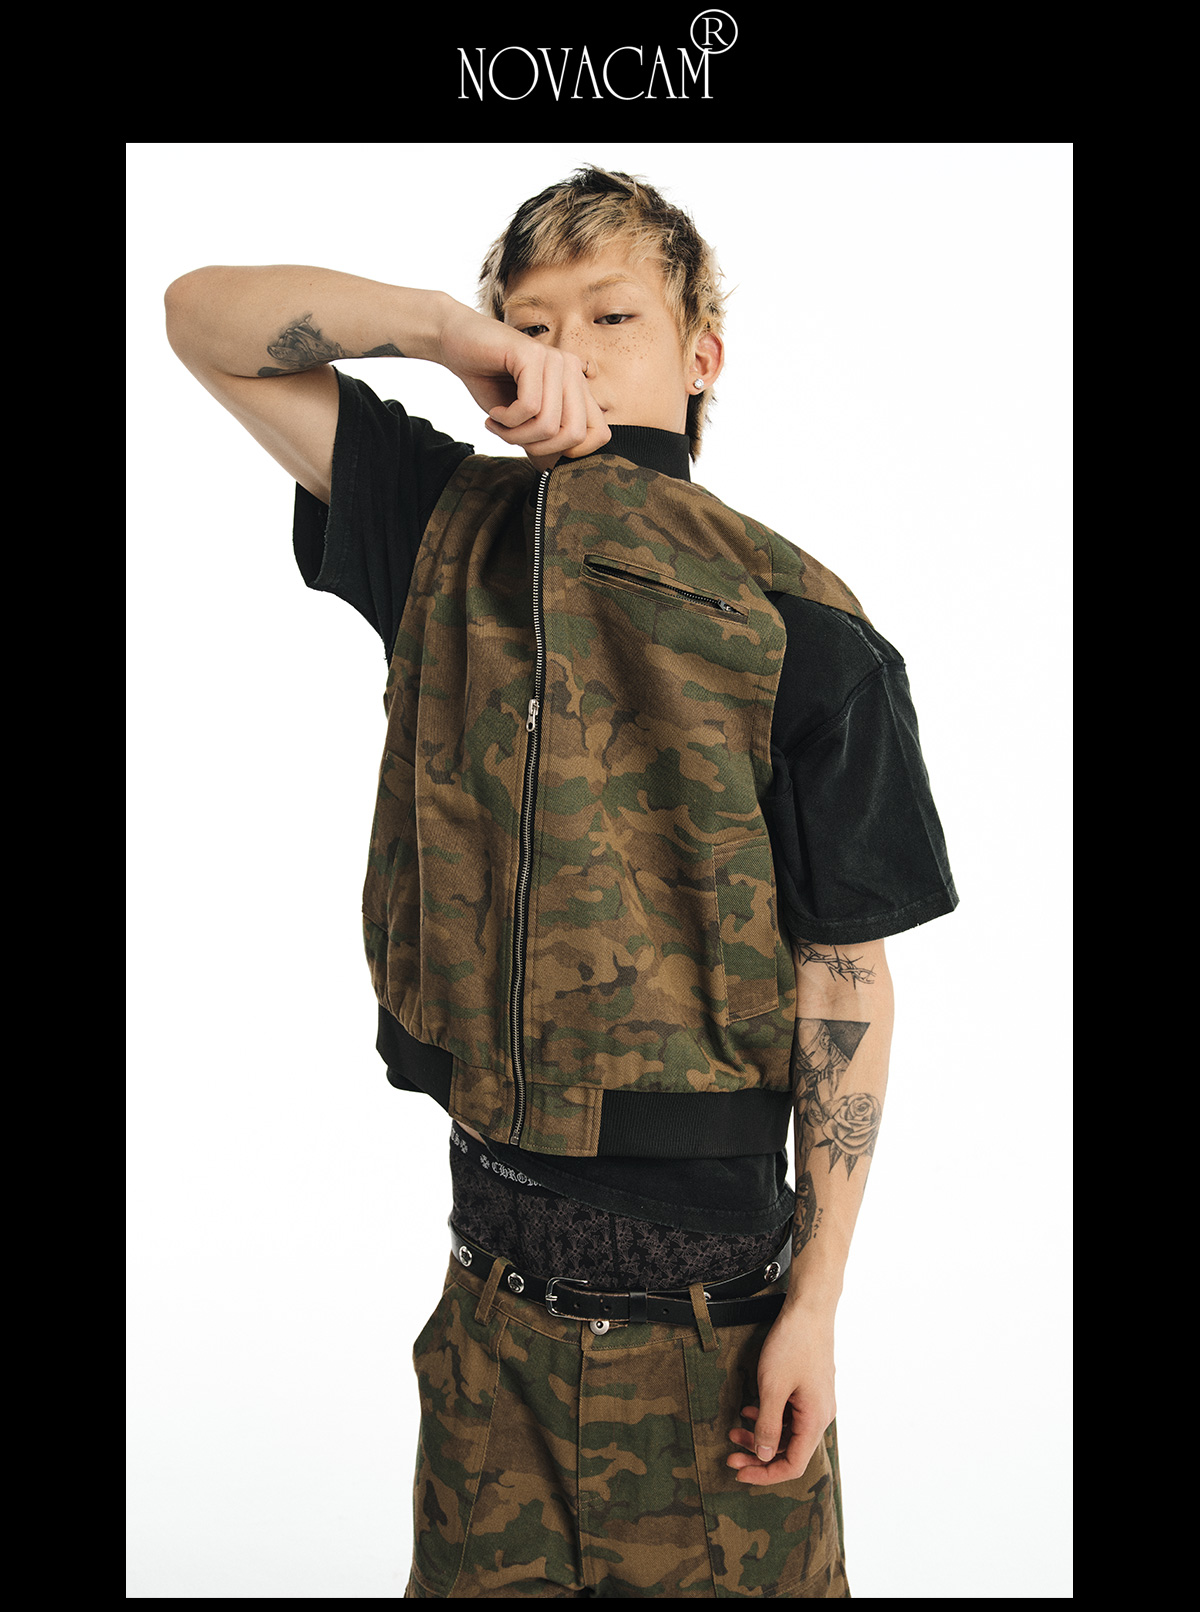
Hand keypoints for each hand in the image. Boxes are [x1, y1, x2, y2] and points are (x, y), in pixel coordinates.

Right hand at [436, 302, 610, 470]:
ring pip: (549, 424)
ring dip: (515, 435)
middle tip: (512, 438)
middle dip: (539, 448)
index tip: (537, 447)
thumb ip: (546, 437)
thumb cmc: (490, 383)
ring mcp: (555, 360)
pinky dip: (506, 420)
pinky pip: (529, 407)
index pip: (599, 434)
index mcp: (576, 386)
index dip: (570, 453)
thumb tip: (557, 469)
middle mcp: (572, 371)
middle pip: (575, 434)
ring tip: (498, 424)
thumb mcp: (523, 418)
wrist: (456, 342)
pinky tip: (494, 413)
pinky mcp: (533, 354)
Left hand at [726, 1304, 836, 1485]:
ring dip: (761, 1434)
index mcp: (815, 1420)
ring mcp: (816, 1402)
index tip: (740, 1473)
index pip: (793, 1464)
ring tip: (734, 1430)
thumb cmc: (793, 1344)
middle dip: (758, 1455)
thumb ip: (768, 1425)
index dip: (765, 1474)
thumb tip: (764, 1455)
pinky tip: (751, 1410)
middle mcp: (820, 1415)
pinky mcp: (810, 1389)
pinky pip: (790, 1415)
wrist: (809, 1309)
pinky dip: (769, 1417)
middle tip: (730, 1456)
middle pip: (789, 1450)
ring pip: (788, 1432)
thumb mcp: (773, 1387)